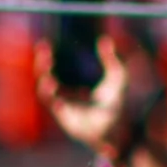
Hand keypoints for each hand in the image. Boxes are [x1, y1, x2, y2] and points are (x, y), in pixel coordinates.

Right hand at [43, 32, 137, 153]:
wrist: (124, 128)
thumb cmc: (120, 105)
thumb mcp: (117, 76)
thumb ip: (110, 59)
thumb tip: (104, 38)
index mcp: (73, 92)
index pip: (53, 72)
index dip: (46, 59)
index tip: (44, 45)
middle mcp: (65, 101)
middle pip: (45, 80)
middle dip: (42, 64)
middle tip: (43, 49)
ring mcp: (65, 111)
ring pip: (45, 93)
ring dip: (44, 78)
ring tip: (46, 63)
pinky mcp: (67, 119)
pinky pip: (53, 106)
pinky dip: (50, 94)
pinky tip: (51, 83)